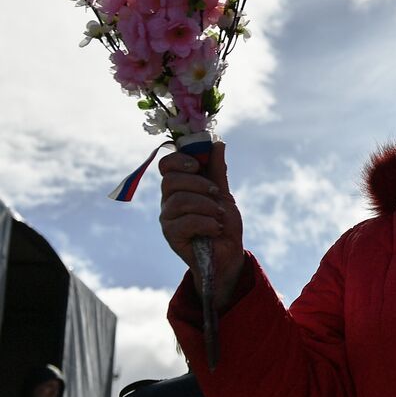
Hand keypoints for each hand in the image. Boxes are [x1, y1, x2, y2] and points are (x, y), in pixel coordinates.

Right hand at [159, 142, 245, 310]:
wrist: (228, 253)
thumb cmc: (223, 222)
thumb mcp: (223, 193)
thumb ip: (217, 170)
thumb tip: (218, 142)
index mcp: (180, 186)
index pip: (166, 165)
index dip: (180, 159)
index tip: (199, 164)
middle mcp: (169, 200)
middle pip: (171, 180)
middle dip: (199, 184)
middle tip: (217, 194)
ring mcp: (168, 218)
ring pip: (179, 200)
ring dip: (206, 205)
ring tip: (219, 215)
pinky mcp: (171, 236)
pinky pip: (184, 222)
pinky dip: (206, 222)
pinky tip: (215, 228)